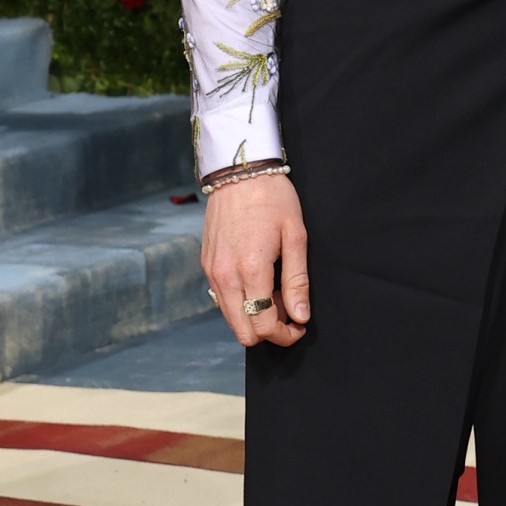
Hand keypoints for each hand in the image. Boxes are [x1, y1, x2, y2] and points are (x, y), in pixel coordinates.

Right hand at [201, 172, 309, 347]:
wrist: (239, 171)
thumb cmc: (273, 198)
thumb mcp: (295, 236)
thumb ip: (297, 281)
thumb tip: (300, 317)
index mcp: (250, 270)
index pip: (263, 325)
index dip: (284, 335)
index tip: (299, 327)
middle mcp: (224, 276)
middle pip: (243, 332)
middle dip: (268, 331)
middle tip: (289, 312)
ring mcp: (211, 271)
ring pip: (230, 318)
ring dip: (254, 317)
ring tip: (276, 294)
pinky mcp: (206, 264)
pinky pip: (222, 299)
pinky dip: (241, 302)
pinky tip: (258, 282)